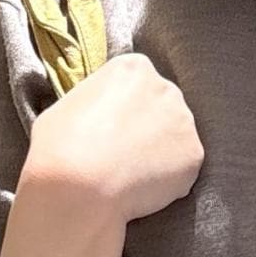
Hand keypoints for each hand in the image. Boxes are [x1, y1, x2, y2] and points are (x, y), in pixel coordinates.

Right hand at [26, 50, 205, 224]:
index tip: (114, 129)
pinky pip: (184, 169)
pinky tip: (144, 189)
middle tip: (126, 155)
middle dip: (149, 129)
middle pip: (163, 108)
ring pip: (176, 139)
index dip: (126, 110)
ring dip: (161, 155)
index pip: (139, 85)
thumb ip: (97, 103)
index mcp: (133, 67)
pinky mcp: (194, 155)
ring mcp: (184, 121)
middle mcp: (165, 87)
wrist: (80, 187)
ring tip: (132, 175)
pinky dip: (169, 182)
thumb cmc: (61, 146)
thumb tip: (99, 116)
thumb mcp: (69, 105)